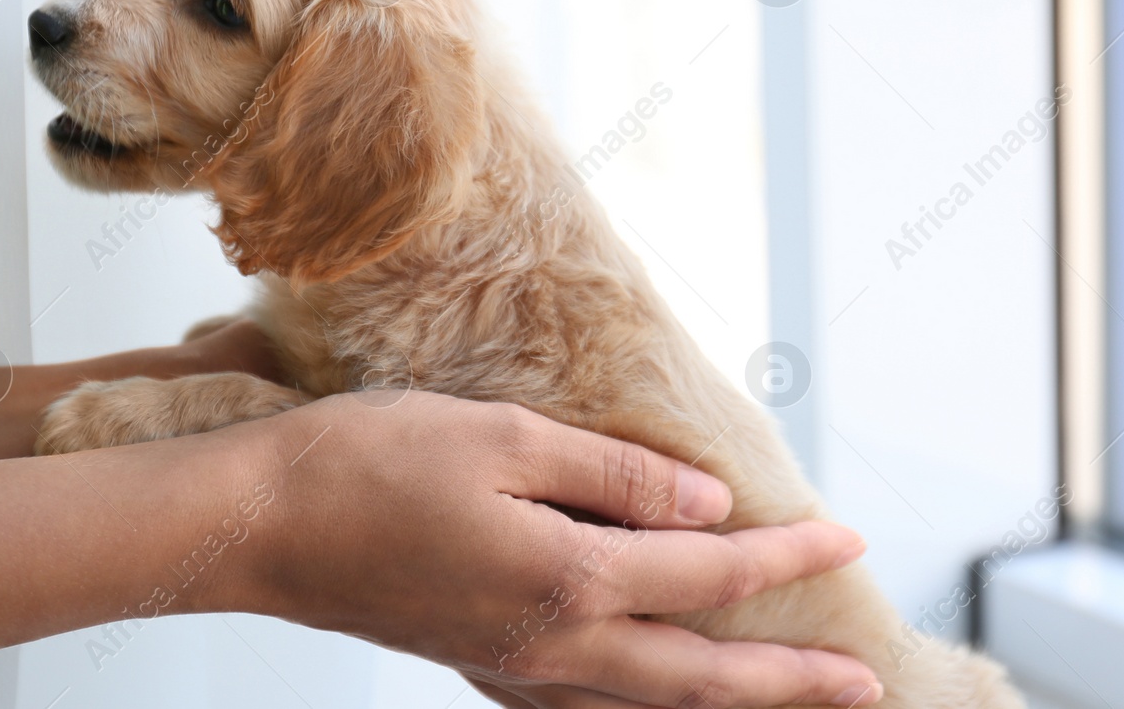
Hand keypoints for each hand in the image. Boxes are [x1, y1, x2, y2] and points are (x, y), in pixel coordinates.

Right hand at [225, 392, 881, 707]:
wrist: (262, 523)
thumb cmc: (374, 464)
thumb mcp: (509, 440)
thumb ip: (619, 477)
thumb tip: (708, 505)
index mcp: (569, 578)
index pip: (708, 569)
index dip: (786, 555)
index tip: (849, 541)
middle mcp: (552, 642)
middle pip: (698, 675)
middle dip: (788, 682)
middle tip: (861, 687)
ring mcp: (513, 664)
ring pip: (647, 702)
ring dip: (725, 703)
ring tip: (780, 698)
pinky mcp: (478, 661)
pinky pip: (586, 701)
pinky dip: (643, 703)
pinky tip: (653, 694)